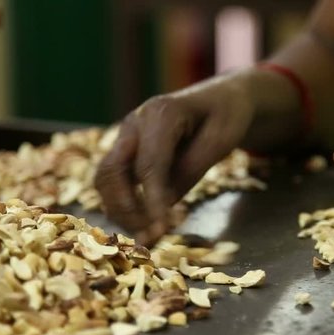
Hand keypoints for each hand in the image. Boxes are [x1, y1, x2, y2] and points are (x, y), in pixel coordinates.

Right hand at [95, 73, 257, 244]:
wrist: (222, 98)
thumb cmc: (227, 115)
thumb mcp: (221, 140)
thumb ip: (191, 169)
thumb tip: (163, 206)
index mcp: (160, 113)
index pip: (148, 164)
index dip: (153, 201)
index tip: (163, 229)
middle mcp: (134, 124)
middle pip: (112, 171)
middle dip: (127, 209)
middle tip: (152, 236)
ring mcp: (127, 138)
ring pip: (106, 180)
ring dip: (121, 212)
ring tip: (148, 236)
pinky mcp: (128, 153)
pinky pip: (115, 183)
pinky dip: (124, 207)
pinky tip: (145, 226)